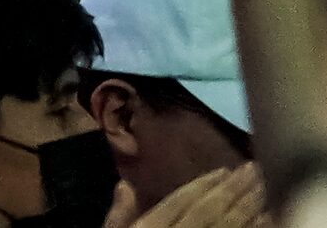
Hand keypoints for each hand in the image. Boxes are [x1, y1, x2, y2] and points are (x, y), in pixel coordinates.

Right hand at [134, 165, 269, 227]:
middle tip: (253, 167)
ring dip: (247, 204)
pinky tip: (266, 216)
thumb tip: (125, 184)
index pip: (181, 201)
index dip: (203, 184)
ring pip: (228, 224)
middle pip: (210, 209)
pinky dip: (254, 227)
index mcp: (153, 225)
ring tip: (263, 185)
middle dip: (232, 188)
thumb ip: (122, 213)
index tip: (224, 169)